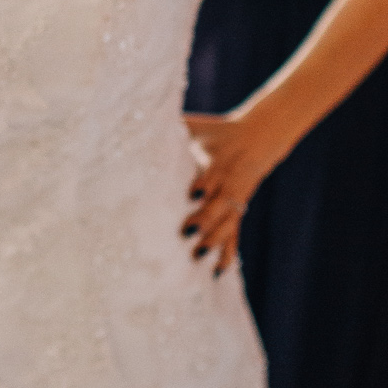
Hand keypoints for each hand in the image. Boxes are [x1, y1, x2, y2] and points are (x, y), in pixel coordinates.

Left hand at [179, 107, 295, 277]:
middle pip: (217, 203)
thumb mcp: (192, 126)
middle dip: (204, 218)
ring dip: (214, 238)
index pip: (210, 174)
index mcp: (214, 161)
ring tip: (198, 255)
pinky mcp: (236, 212)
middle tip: (186, 232)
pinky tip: (218, 272)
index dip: (204, 183)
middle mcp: (225, 183)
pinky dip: (228, 253)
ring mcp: (233, 200)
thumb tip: (133, 115)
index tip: (193, 193)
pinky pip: (234, 235)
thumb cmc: (212, 133)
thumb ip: (168, 126)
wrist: (254, 138)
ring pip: (226, 222)